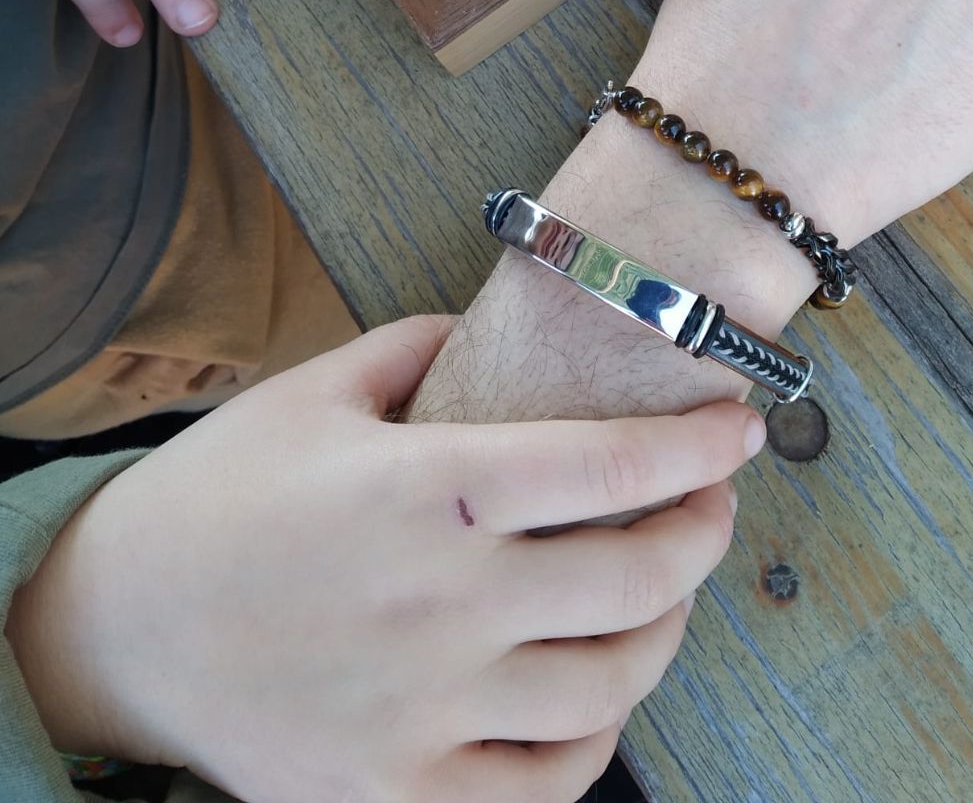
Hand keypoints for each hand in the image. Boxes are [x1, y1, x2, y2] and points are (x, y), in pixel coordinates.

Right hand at [7, 315, 763, 802]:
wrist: (114, 631)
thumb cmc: (216, 497)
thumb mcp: (313, 391)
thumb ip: (419, 347)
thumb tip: (499, 331)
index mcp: (424, 490)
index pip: (607, 462)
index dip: (696, 444)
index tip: (742, 428)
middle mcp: (440, 604)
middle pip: (636, 576)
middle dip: (703, 532)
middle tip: (713, 504)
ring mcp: (423, 712)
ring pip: (609, 685)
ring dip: (666, 631)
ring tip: (667, 590)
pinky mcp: (395, 794)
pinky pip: (543, 789)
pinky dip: (597, 740)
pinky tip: (597, 694)